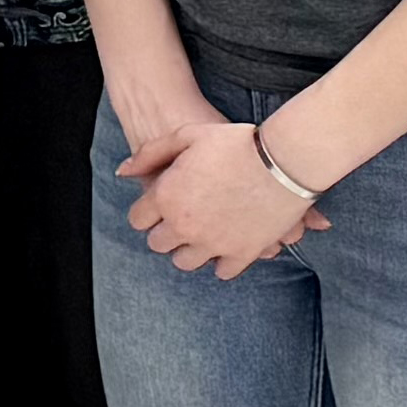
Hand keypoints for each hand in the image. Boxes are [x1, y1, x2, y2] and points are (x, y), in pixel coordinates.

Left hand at [122, 116, 325, 280]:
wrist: (283, 159)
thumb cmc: (234, 142)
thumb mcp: (187, 135)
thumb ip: (151, 153)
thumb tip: (123, 172)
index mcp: (166, 197)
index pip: (138, 220)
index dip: (147, 212)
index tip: (158, 207)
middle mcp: (184, 225)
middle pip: (159, 244)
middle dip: (166, 232)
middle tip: (181, 219)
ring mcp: (212, 243)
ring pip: (186, 262)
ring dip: (190, 249)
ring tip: (202, 233)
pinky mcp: (241, 254)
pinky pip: (222, 271)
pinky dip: (223, 261)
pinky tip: (226, 245)